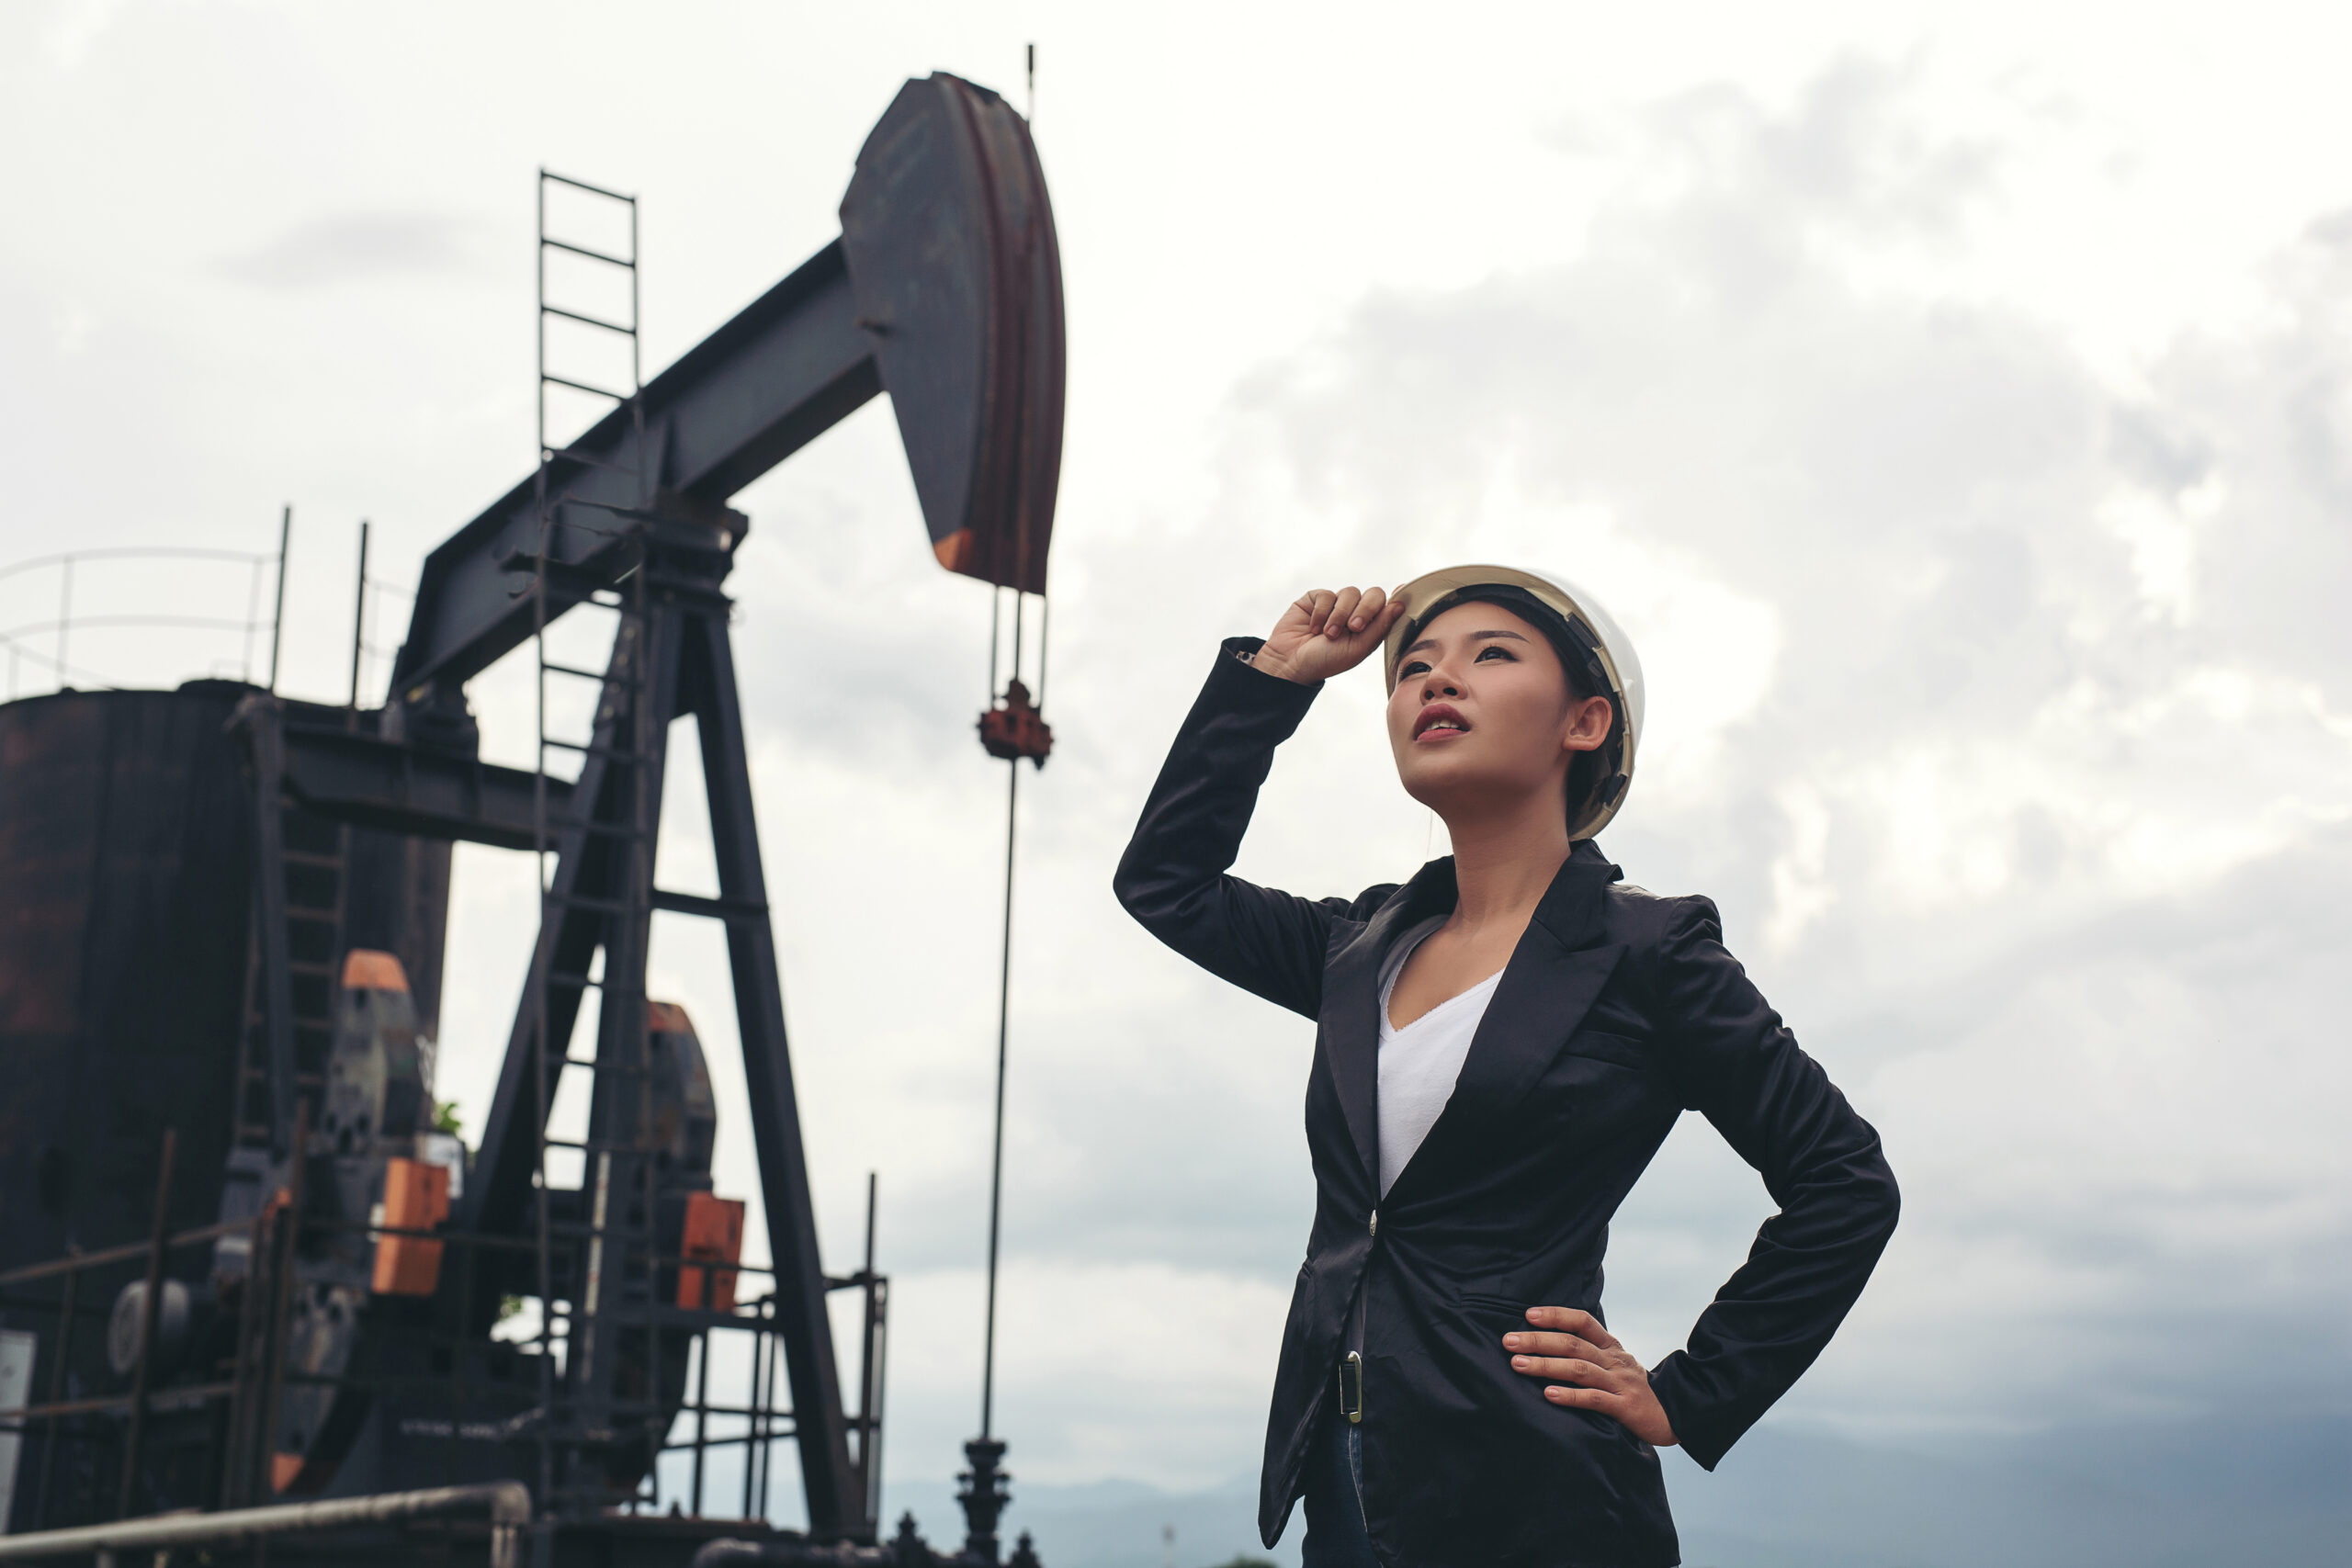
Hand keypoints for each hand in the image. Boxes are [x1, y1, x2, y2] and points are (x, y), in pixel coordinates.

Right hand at [1250, 586, 1410, 683]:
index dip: (1395, 599)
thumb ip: (1379, 627)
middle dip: (1365, 610)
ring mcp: (1336, 604)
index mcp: (1369, 626)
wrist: (1291, 663)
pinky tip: (1313, 628)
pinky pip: (1327, 595)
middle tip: (1354, 628)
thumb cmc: (1326, 661)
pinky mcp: (1316, 598)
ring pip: (1350, 593)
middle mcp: (1355, 612)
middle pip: (1373, 594)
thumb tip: (1399, 605)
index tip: (1401, 596)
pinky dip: (1321, 612)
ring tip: (1328, 634)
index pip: (1388, 605)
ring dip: (1339, 615)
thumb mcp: (1357, 649)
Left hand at [1505, 1306, 1677, 1447]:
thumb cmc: (1633, 1389)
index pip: (1583, 1321)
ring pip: (1579, 1370)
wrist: (1676, 1415)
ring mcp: (1621, 1382)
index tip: (1528, 1315)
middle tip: (1509, 1341)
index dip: (1556, 1315)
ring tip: (1518, 1364)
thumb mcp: (1615, 1365)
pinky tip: (1548, 1395)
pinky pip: (1595, 1400)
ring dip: (1546, 1365)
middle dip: (1538, 1341)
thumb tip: (1548, 1343)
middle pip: (1573, 1344)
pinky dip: (1570, 1396)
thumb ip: (1589, 1354)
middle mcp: (1615, 1360)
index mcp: (1611, 1346)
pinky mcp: (1626, 1407)